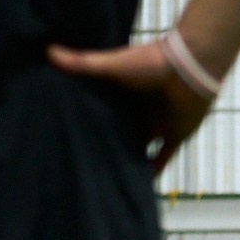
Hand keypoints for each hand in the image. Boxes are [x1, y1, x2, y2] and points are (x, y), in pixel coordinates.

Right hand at [48, 39, 213, 173]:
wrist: (192, 66)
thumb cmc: (151, 61)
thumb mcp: (112, 65)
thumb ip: (82, 63)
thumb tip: (47, 52)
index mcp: (123, 94)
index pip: (102, 111)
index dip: (88, 121)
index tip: (69, 134)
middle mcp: (139, 110)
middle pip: (119, 131)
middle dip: (106, 144)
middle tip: (83, 162)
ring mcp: (157, 124)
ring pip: (139, 147)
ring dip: (128, 160)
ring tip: (105, 179)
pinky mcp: (175, 136)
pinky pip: (162, 159)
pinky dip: (153, 171)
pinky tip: (139, 186)